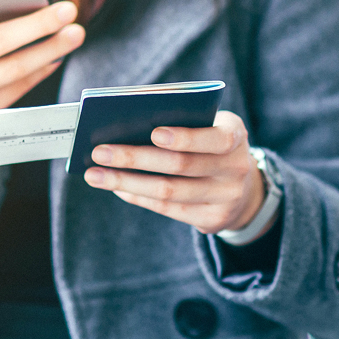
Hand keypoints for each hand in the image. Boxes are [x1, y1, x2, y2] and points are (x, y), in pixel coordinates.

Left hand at [83, 111, 268, 234]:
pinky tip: (116, 187)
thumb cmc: (211, 145)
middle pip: (181, 166)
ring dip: (126, 182)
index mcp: (235, 135)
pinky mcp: (212, 219)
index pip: (214, 138)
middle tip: (99, 152)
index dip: (185, 137)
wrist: (243, 188)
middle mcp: (236, 168)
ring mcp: (226, 198)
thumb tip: (129, 119)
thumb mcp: (209, 126)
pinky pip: (167, 209)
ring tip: (95, 174)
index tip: (153, 133)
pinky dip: (138, 196)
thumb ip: (181, 119)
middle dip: (135, 158)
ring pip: (169, 191)